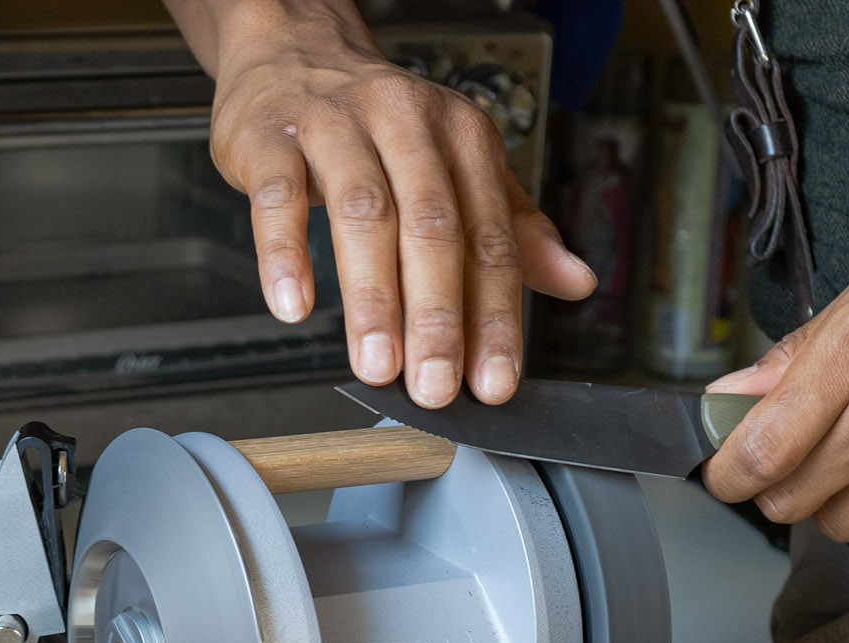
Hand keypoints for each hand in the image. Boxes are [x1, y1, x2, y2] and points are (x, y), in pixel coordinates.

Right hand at [176, 0, 594, 407]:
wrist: (295, 53)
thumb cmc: (379, 125)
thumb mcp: (459, 166)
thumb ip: (513, 228)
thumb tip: (577, 282)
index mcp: (462, 137)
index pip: (488, 237)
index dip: (495, 314)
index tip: (493, 379)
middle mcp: (406, 122)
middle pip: (431, 226)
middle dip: (438, 315)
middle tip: (435, 383)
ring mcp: (336, 125)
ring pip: (362, 213)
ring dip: (372, 298)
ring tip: (377, 365)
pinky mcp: (271, 135)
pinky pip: (279, 196)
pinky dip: (286, 254)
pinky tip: (294, 304)